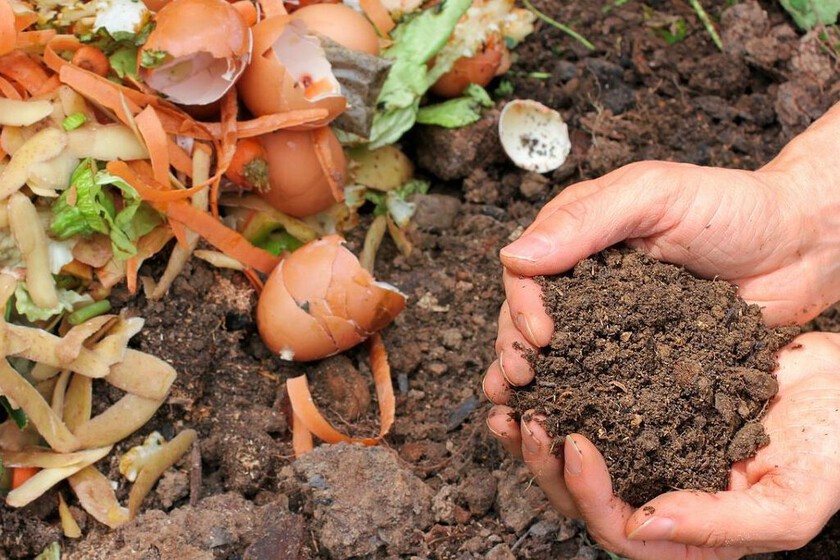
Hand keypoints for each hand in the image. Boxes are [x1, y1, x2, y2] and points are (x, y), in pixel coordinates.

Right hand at [483, 155, 839, 402]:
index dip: (522, 305)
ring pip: (559, 355)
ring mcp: (614, 323)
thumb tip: (514, 256)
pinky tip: (564, 424)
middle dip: (516, 349)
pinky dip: (579, 402)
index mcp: (579, 238)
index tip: (539, 335)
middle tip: (521, 379)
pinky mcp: (643, 358)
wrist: (802, 246)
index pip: (527, 273)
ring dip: (535, 383)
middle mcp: (588, 283)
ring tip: (520, 412)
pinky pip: (604, 380)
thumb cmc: (733, 207)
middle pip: (531, 318)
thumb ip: (586, 220)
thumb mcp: (655, 195)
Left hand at [487, 332, 839, 558]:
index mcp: (689, 531)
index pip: (619, 530)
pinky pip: (592, 405)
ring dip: (538, 431)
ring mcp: (650, 449)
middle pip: (583, 496)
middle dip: (545, 463)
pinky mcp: (644, 406)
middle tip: (524, 419)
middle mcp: (660, 493)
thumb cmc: (833, 449)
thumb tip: (640, 524)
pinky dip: (562, 391)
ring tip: (510, 398)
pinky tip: (543, 369)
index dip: (587, 493)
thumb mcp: (790, 501)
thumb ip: (719, 524)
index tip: (573, 443)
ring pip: (576, 454)